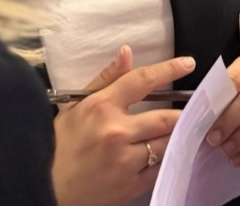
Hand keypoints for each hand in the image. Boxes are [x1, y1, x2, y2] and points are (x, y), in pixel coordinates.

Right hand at [52, 46, 194, 205]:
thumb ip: (105, 78)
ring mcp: (125, 161)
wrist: (45, 186)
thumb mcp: (75, 105)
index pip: (142, 81)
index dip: (169, 69)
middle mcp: (116, 132)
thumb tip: (127, 52)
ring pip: (167, 143)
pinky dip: (167, 158)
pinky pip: (160, 167)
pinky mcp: (131, 185)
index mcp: (101, 107)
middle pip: (165, 117)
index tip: (188, 63)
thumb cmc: (59, 143)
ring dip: (176, 135)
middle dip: (183, 112)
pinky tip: (166, 151)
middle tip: (195, 107)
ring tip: (181, 129)